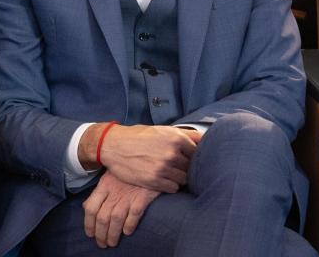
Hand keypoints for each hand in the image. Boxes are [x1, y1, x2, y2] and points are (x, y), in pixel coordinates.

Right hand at [82, 124, 201, 192]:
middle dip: (186, 167)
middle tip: (176, 166)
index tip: (187, 158)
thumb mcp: (162, 129)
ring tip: (168, 173)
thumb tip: (204, 138)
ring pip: (184, 179)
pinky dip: (170, 185)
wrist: (114, 145)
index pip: (198, 152)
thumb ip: (184, 134)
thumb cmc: (139, 136)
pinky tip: (162, 179)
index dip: (193, 156)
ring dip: (178, 177)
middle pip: (191, 167)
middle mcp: (172, 153)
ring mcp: (163, 168)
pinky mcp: (154, 181)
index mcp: (176, 138)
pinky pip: (173, 188)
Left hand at [83, 172, 160, 247]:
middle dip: (100, 234)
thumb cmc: (127, 170)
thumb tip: (86, 207)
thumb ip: (99, 192)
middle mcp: (114, 191)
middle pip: (102, 217)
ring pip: (116, 219)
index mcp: (104, 185)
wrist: (148, 160)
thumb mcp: (109, 176)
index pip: (90, 208)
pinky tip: (127, 232)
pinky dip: (129, 225)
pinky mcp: (143, 196)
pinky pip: (134, 214)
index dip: (88, 224)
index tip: (90, 234)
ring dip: (112, 234)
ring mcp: (128, 194)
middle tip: (102, 244)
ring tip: (112, 243)